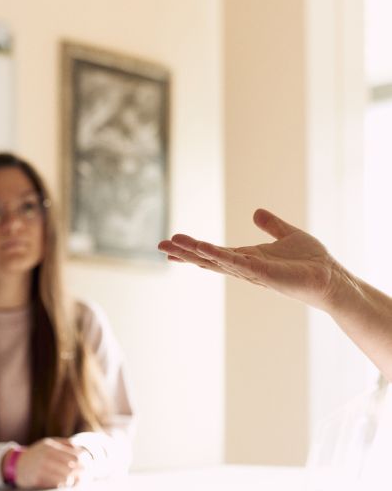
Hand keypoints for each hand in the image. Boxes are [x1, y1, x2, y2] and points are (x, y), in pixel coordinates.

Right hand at [8, 438, 85, 489]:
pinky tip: (62, 483)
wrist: (16, 464)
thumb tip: (81, 449)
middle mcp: (46, 456)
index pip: (74, 455)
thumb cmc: (37, 454)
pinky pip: (55, 484)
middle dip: (80, 473)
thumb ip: (65, 444)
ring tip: (73, 480)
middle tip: (85, 476)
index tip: (88, 465)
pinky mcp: (37, 479)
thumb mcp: (48, 443)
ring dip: (71, 480)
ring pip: (65, 477)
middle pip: (71, 467)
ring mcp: (41, 468)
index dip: (84, 461)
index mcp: (51, 446)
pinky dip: (61, 484)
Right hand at [158, 208, 344, 310]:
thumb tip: (256, 212)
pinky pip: (235, 263)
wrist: (331, 277)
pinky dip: (217, 256)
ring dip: (193, 253)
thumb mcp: (287, 235)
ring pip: (215, 260)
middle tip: (160, 245)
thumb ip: (271, 225)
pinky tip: (202, 249)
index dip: (192, 249)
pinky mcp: (261, 274)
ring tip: (172, 245)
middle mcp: (243, 267)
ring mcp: (250, 271)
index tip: (170, 245)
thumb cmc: (311, 262)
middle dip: (183, 252)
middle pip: (207, 258)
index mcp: (246, 258)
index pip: (212, 253)